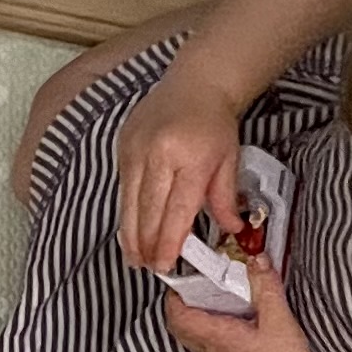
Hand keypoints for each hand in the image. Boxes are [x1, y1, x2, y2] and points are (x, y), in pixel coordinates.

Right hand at [111, 67, 247, 274]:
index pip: (177, 210)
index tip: (164, 264)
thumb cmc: (214, 124)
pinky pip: (123, 188)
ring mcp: (136, 149)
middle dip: (146, 243)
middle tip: (147, 267)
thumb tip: (228, 230)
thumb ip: (224, 198)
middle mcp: (159, 154)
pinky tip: (129, 230)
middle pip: (148, 210)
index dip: (168, 241)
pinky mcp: (123, 147)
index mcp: (192, 158)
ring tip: (133, 257)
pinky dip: (126, 212)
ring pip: (129, 203)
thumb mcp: (229, 160)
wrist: (195, 84)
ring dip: (130, 234)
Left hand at [163, 259, 324, 351]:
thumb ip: (265, 285)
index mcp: (216, 337)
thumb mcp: (278, 317)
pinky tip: (235, 314)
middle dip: (182, 301)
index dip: (175, 294)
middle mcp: (212, 350)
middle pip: (180, 325)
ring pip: (194, 334)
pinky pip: (210, 341)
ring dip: (197, 312)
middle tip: (198, 282)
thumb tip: (257, 260)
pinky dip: (212, 324)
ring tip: (217, 294)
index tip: (185, 275)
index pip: (177, 315)